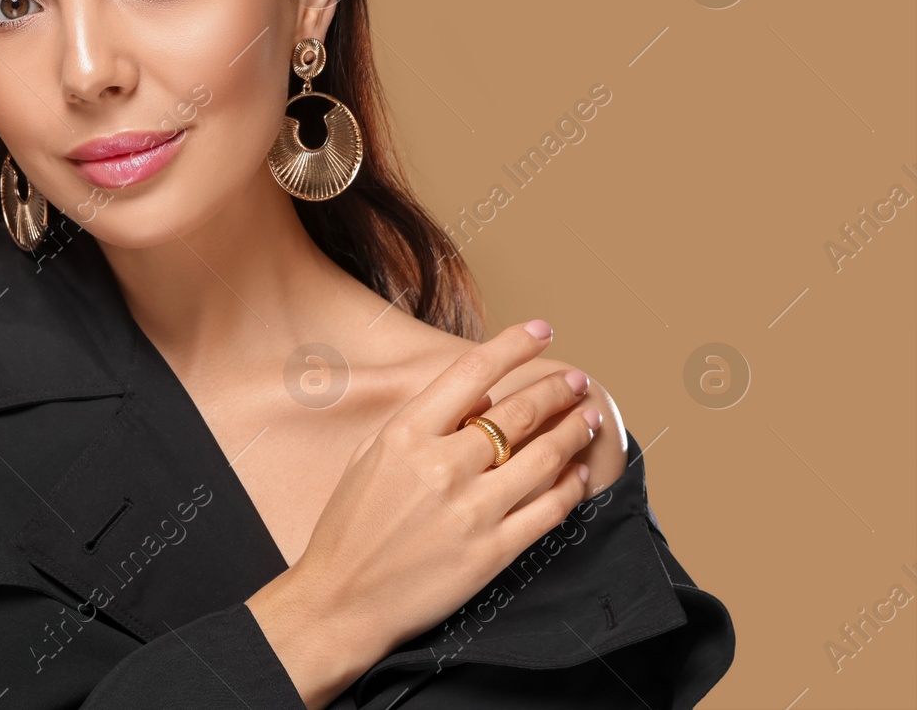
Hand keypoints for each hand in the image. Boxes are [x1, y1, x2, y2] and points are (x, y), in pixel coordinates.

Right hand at [247, 319, 597, 705]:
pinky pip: (548, 510)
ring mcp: (472, 510)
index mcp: (406, 435)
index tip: (542, 331)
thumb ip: (422, 424)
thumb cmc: (350, 526)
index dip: (515, 346)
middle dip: (556, 390)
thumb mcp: (372, 456)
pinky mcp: (492, 552)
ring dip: (574, 431)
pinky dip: (571, 487)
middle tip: (576, 381)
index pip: (474, 373)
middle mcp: (443, 466)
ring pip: (544, 457)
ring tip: (588, 418)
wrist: (342, 599)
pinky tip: (579, 474)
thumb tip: (479, 398)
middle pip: (520, 412)